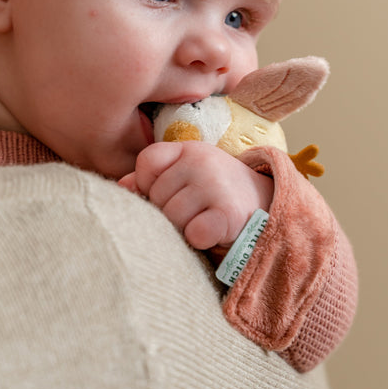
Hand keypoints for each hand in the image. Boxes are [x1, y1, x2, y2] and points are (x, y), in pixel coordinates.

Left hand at [118, 142, 273, 249]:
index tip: (168, 192)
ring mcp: (215, 185)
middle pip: (156, 196)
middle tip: (192, 212)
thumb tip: (121, 187)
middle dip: (168, 211)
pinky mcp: (228, 213)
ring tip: (202, 220)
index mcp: (187, 148)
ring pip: (172, 217)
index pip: (147, 161)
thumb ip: (152, 178)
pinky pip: (193, 233)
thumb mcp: (186, 176)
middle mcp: (201, 161)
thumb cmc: (215, 193)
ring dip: (183, 228)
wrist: (266, 206)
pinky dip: (200, 240)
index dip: (149, 183)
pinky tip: (212, 232)